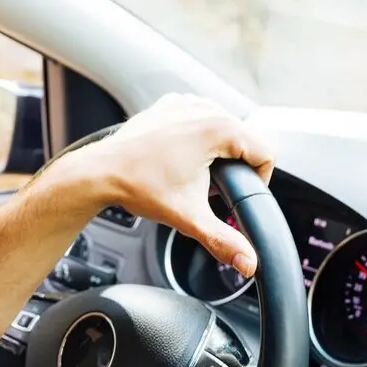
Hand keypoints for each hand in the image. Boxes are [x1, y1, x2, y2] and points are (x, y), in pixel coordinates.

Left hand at [71, 95, 274, 277]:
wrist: (101, 172)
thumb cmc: (139, 185)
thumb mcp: (189, 217)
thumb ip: (224, 240)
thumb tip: (248, 263)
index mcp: (219, 128)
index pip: (265, 153)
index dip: (256, 181)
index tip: (233, 196)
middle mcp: (205, 108)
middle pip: (245, 141)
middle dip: (234, 168)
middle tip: (209, 189)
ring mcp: (186, 103)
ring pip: (223, 129)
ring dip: (217, 152)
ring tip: (194, 174)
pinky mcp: (170, 105)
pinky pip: (200, 119)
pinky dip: (197, 138)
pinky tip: (181, 157)